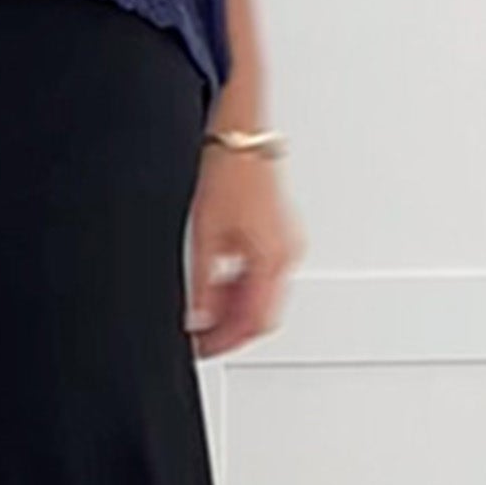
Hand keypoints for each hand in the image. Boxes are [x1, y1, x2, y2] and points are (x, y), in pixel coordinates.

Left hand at [184, 146, 305, 358]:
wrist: (242, 135)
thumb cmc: (228, 171)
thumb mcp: (204, 233)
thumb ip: (203, 282)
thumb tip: (198, 317)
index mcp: (272, 258)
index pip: (255, 322)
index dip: (226, 342)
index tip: (203, 349)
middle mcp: (286, 254)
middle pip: (264, 312)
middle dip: (232, 329)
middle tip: (201, 336)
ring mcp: (287, 243)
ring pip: (266, 295)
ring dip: (237, 308)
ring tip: (204, 310)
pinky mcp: (281, 232)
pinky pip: (266, 273)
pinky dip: (244, 286)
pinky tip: (220, 282)